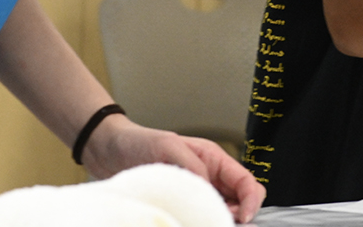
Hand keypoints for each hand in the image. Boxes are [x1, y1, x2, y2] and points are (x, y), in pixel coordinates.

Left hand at [84, 115, 265, 222]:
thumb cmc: (141, 143)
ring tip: (198, 225)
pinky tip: (186, 226)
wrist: (110, 154)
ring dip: (217, 223)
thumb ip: (194, 167)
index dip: (251, 200)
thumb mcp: (170, 148)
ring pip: (220, 216)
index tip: (244, 218)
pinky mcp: (180, 211)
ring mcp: (195, 197)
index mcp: (214, 160)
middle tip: (218, 224)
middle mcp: (209, 180)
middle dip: (238, 217)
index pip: (246, 182)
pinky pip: (198, 222)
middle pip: (240, 203)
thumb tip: (211, 192)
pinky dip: (199, 226)